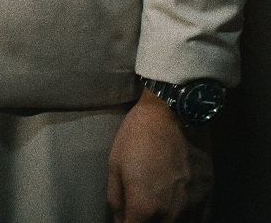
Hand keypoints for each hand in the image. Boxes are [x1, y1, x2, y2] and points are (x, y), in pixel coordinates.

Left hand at [107, 89, 213, 220]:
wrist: (173, 112)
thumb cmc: (139, 135)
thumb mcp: (115, 165)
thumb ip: (116, 201)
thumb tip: (118, 221)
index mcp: (144, 207)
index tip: (124, 218)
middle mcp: (171, 215)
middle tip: (139, 211)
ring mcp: (193, 209)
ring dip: (164, 222)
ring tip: (156, 208)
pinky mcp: (208, 199)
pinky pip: (198, 222)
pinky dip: (187, 220)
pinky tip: (177, 211)